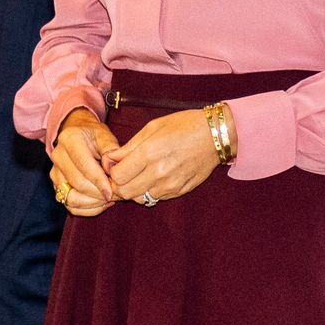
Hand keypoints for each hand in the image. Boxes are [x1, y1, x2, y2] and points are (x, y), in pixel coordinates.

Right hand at [50, 109, 117, 216]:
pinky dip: (87, 209)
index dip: (99, 181)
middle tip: (116, 196)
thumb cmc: (94, 135)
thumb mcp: (105, 135)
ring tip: (109, 199)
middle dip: (98, 194)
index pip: (84, 165)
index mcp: (70, 139)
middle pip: (77, 183)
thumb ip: (110, 149)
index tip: (112, 191)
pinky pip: (70, 204)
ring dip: (93, 203)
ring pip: (71, 198)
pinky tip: (100, 203)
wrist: (76, 133)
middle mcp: (58, 156)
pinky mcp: (56, 185)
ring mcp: (55, 172)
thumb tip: (110, 168)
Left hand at [104, 108, 234, 203]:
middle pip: (125, 192)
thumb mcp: (152, 128)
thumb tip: (110, 159)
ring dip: (134, 190)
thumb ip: (129, 146)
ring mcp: (170, 184)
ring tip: (139, 175)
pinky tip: (155, 177)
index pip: (117, 176)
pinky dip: (150, 191)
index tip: (115, 166)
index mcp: (149, 153)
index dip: (112, 173)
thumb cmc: (183, 126)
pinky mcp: (179, 191)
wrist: (215, 136)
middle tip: (122, 175)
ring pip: (139, 199)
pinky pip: (155, 198)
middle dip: (119, 186)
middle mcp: (158, 172)